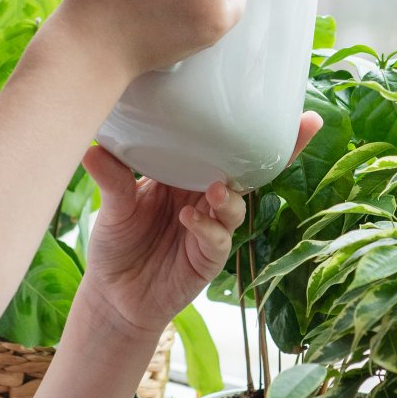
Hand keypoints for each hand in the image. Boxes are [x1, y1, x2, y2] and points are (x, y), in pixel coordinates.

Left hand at [77, 111, 324, 336]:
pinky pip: (218, 239)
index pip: (225, 144)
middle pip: (250, 170)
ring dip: (230, 195)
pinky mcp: (207, 258)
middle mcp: (205, 196)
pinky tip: (189, 219)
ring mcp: (211, 227)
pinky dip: (208, 228)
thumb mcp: (112, 205)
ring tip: (215, 188)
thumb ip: (112, 178)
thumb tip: (94, 147)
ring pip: (238, 205)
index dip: (254, 126)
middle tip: (302, 126)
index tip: (280, 102)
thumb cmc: (117, 242)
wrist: (113, 295)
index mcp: (187, 173)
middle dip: (280, 151)